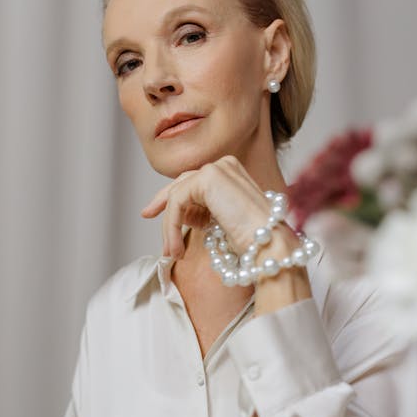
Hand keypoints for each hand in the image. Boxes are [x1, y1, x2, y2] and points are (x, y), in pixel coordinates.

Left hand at [141, 156, 277, 258]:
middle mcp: (225, 164)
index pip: (193, 182)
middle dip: (163, 204)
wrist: (268, 245)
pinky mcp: (208, 178)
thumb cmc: (254, 241)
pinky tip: (175, 247)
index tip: (154, 214)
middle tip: (147, 217)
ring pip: (177, 195)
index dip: (172, 200)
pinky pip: (177, 201)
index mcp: (231, 172)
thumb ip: (204, 212)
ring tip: (171, 252)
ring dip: (169, 226)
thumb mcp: (223, 221)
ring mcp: (217, 168)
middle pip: (182, 182)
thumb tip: (184, 215)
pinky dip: (171, 226)